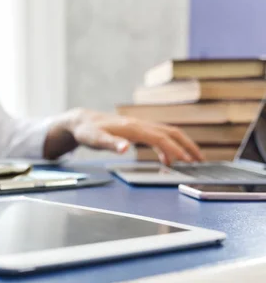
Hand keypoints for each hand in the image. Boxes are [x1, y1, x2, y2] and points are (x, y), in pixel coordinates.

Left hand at [44, 108, 204, 164]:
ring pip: (167, 133)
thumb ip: (111, 144)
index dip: (174, 149)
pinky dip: (168, 146)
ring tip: (193, 160)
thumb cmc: (87, 131)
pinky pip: (159, 136)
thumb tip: (125, 149)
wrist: (81, 121)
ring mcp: (139, 126)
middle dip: (187, 146)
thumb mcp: (95, 139)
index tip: (187, 161)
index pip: (160, 138)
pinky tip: (168, 159)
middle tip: (201, 161)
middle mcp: (139, 124)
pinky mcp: (137, 129)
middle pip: (170, 133)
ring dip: (182, 145)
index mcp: (132, 128)